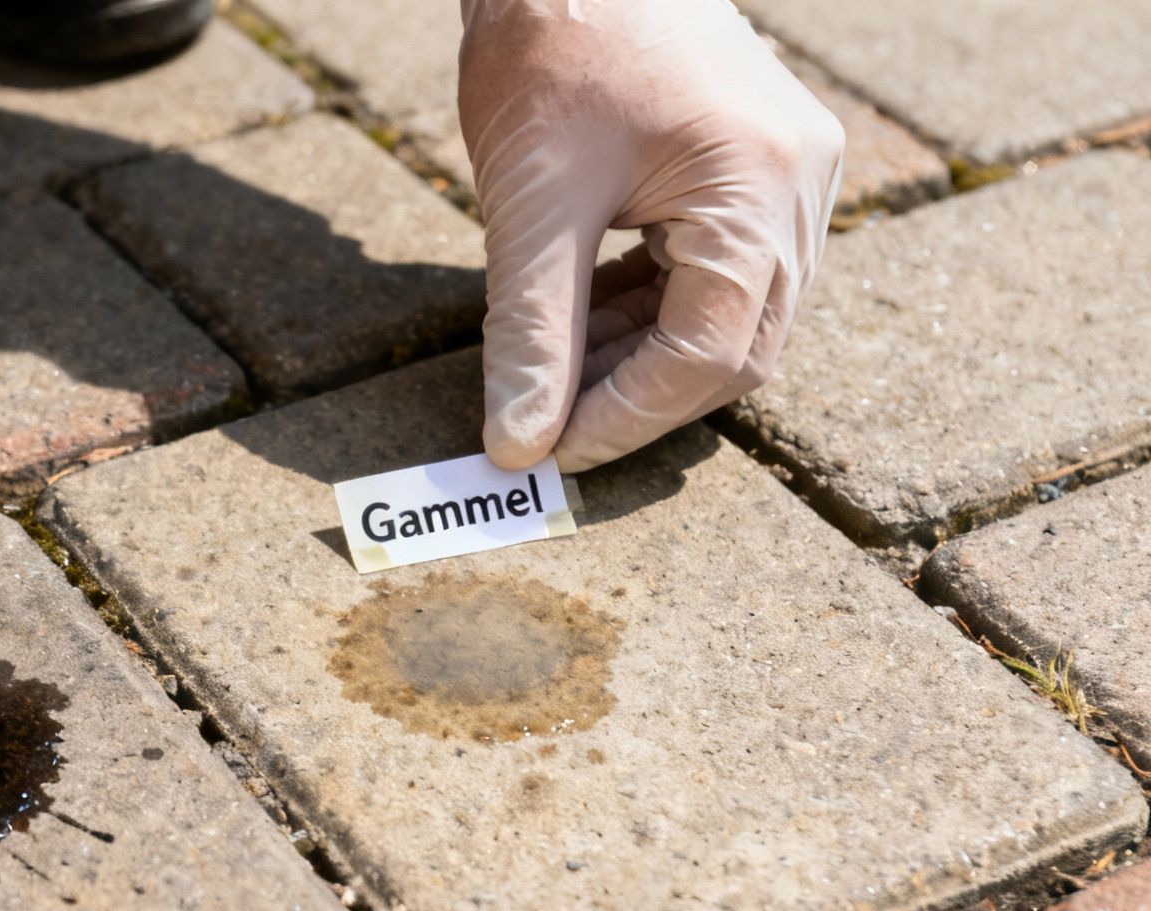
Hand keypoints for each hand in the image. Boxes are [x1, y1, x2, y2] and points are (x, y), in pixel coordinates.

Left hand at [458, 0, 843, 471]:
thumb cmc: (551, 46)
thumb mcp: (530, 201)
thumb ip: (532, 332)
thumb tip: (518, 445)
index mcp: (761, 185)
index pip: (711, 353)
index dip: (628, 418)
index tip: (549, 455)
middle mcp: (802, 183)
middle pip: (738, 344)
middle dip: (641, 396)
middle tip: (552, 431)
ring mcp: (791, 171)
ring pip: (732, 313)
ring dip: (644, 356)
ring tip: (557, 377)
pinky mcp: (760, 163)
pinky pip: (720, 268)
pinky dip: (654, 308)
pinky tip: (587, 324)